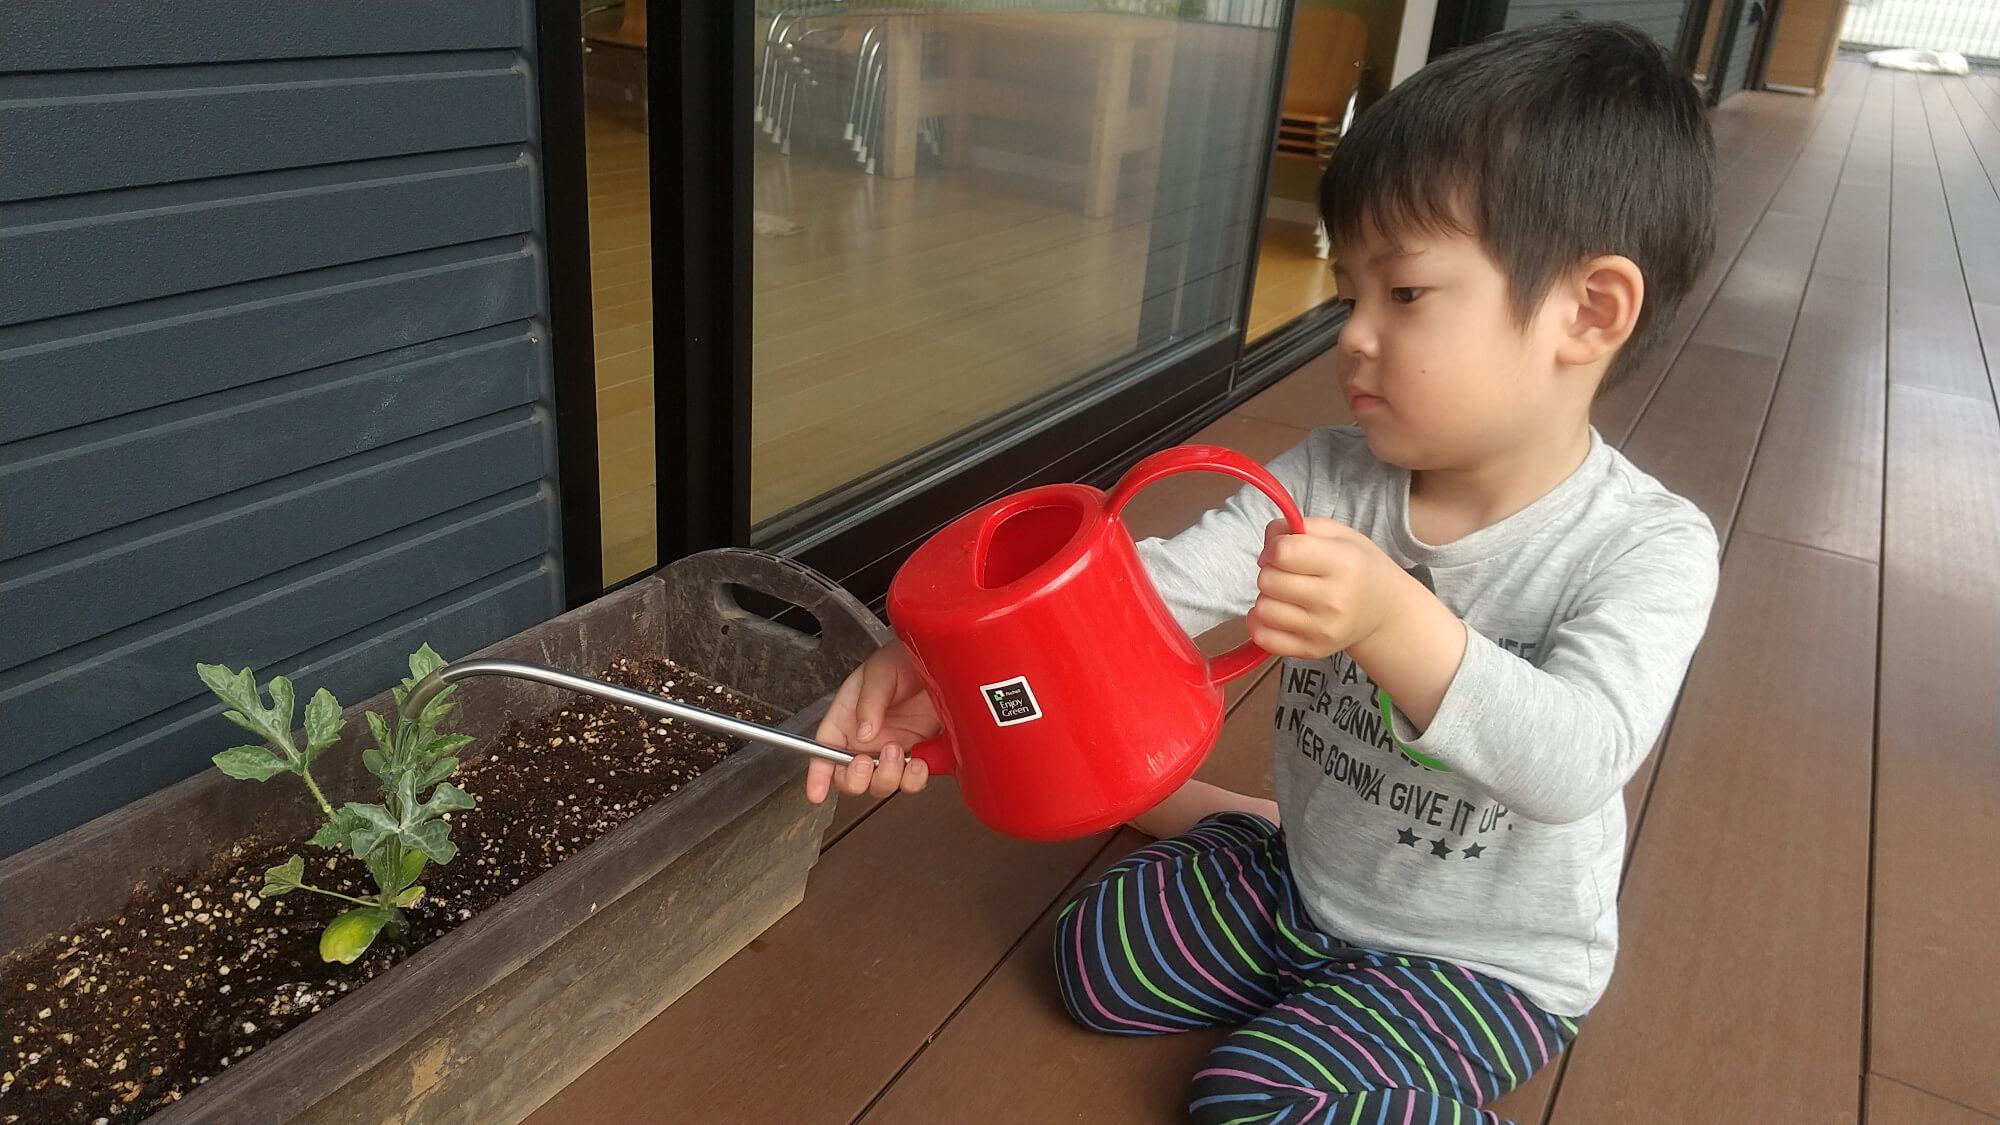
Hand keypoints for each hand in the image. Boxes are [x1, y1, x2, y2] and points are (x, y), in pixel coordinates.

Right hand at [806, 641, 937, 803]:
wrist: (942, 659)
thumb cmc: (902, 659)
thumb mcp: (880, 672)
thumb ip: (869, 701)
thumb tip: (863, 732)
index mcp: (846, 718)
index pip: (824, 750)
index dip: (818, 774)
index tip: (816, 792)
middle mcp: (866, 739)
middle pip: (850, 776)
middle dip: (857, 778)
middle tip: (867, 762)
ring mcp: (892, 749)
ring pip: (881, 783)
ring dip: (888, 777)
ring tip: (897, 753)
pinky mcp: (918, 754)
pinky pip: (912, 780)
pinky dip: (915, 779)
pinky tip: (919, 763)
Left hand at [1247, 517, 1406, 659]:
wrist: (1383, 610)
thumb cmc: (1357, 567)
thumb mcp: (1338, 534)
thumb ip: (1297, 527)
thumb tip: (1267, 545)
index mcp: (1343, 564)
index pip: (1282, 552)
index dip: (1274, 547)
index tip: (1283, 550)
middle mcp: (1334, 600)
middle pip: (1268, 580)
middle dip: (1271, 571)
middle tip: (1290, 573)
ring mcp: (1323, 630)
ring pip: (1262, 609)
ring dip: (1268, 598)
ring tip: (1289, 594)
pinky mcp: (1312, 650)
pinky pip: (1263, 638)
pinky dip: (1262, 624)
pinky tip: (1279, 614)